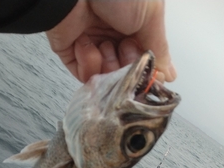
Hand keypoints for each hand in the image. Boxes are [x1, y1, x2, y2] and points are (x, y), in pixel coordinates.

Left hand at [46, 0, 176, 82]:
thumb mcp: (151, 16)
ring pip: (106, 78)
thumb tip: (168, 75)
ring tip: (105, 45)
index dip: (146, 69)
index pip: (145, 61)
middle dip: (127, 66)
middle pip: (126, 73)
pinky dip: (88, 64)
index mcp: (136, 25)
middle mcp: (115, 36)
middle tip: (126, 48)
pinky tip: (87, 45)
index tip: (148, 68)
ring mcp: (94, 44)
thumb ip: (159, 49)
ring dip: (108, 65)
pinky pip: (84, 74)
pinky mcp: (72, 52)